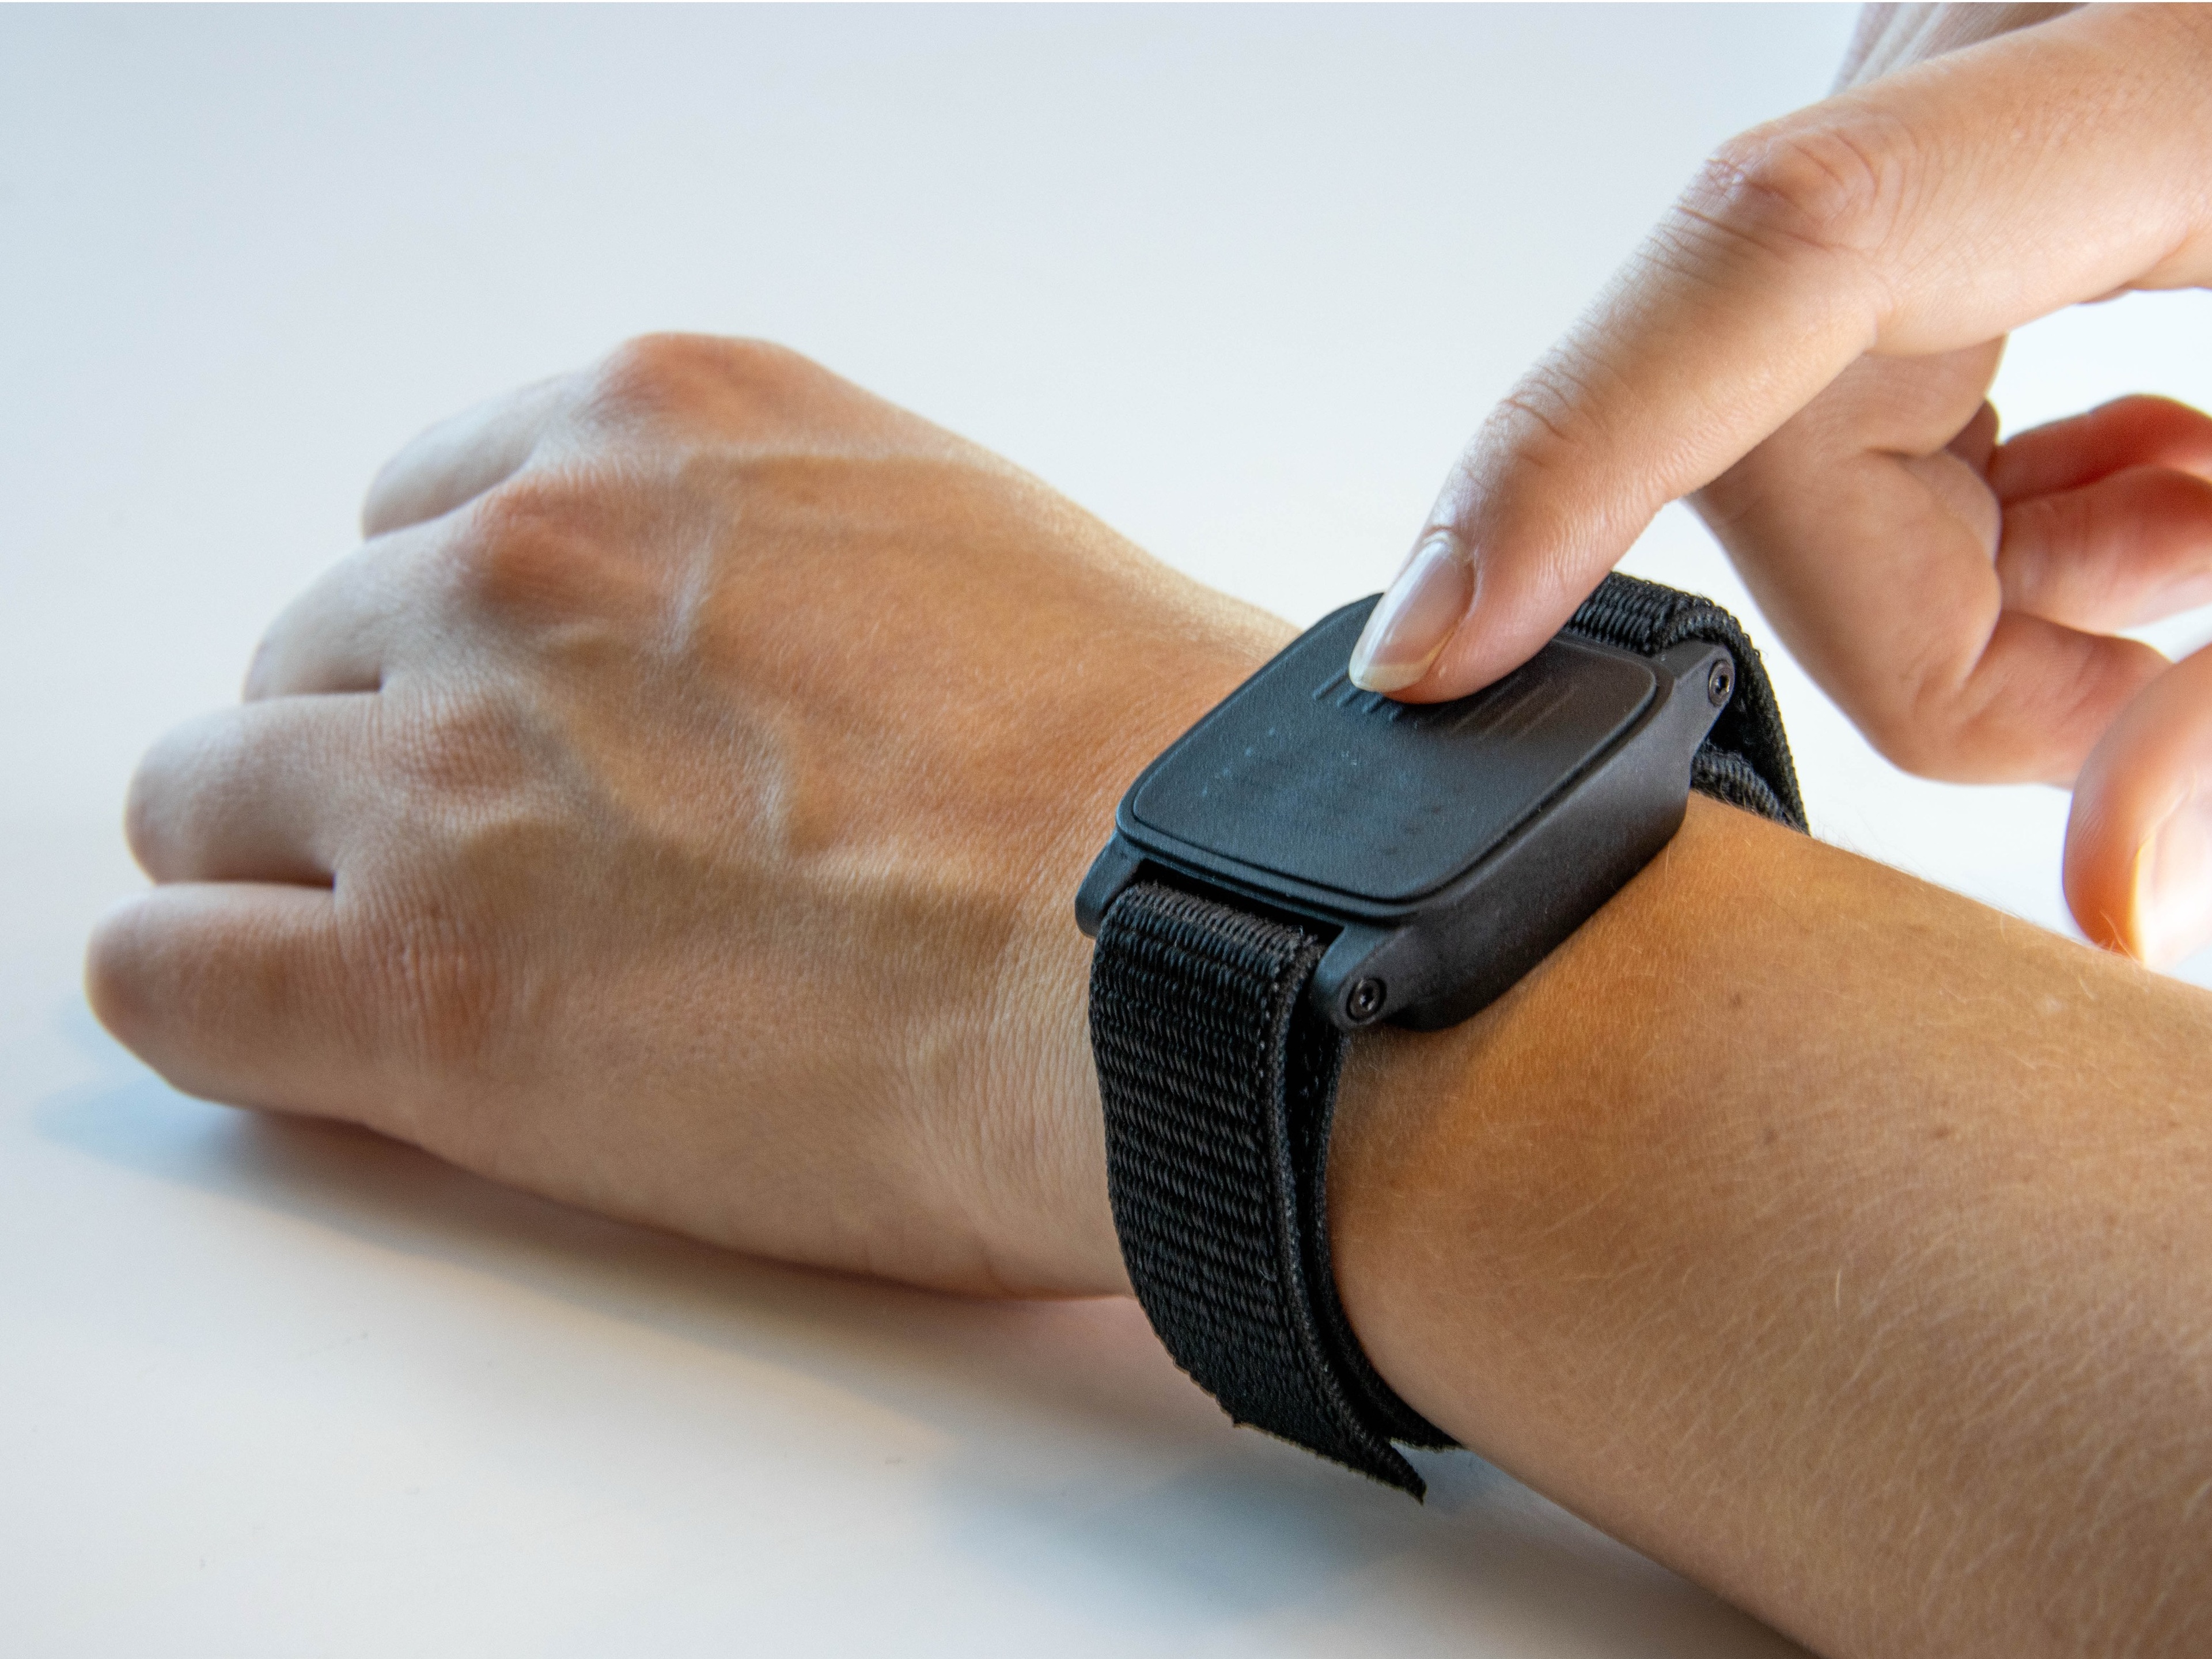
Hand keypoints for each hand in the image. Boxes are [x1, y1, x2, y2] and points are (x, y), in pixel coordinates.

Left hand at [87, 335, 1290, 1297]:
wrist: (1216, 949)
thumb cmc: (1160, 787)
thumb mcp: (955, 557)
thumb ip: (779, 580)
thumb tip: (730, 682)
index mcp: (662, 431)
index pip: (433, 516)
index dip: (477, 659)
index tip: (537, 745)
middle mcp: (523, 557)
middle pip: (320, 657)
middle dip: (400, 766)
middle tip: (525, 884)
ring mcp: (441, 759)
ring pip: (209, 799)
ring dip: (304, 880)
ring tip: (454, 977)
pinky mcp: (406, 976)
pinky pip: (165, 972)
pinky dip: (231, 1006)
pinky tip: (339, 1052)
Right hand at [1347, 3, 2211, 963]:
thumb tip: (2103, 904)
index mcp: (2148, 76)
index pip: (1773, 254)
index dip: (1572, 455)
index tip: (1432, 652)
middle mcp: (1983, 65)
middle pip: (1780, 443)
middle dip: (1947, 635)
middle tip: (2163, 668)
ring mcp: (1935, 97)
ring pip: (1798, 439)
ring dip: (1975, 570)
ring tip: (2186, 529)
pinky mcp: (1931, 138)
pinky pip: (1854, 381)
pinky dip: (1977, 491)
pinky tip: (2138, 467)